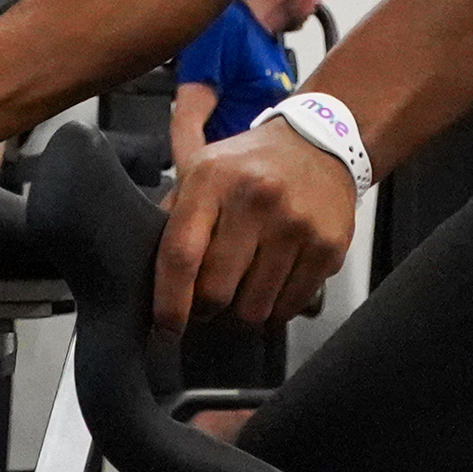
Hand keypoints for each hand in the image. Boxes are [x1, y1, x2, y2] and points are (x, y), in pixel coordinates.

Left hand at [153, 117, 356, 333]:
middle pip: (217, 290)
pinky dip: (276, 307)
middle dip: (206, 307)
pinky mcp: (327, 246)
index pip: (181, 254)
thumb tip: (145, 271)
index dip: (169, 301)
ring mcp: (296, 224)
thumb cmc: (250, 163)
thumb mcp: (202, 167)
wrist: (319, 143)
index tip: (166, 328)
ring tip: (244, 285)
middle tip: (208, 300)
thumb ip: (171, 211)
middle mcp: (256, 199)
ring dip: (243, 310)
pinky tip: (273, 282)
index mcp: (213, 178)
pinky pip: (290, 307)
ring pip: (254, 308)